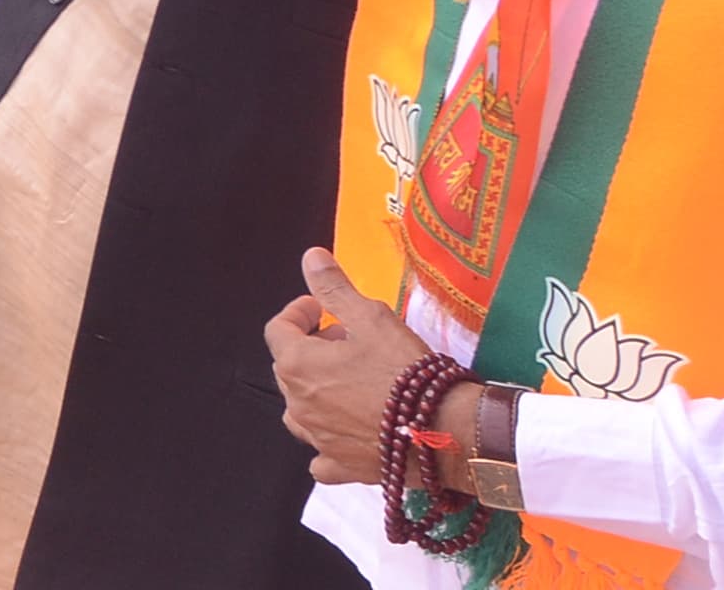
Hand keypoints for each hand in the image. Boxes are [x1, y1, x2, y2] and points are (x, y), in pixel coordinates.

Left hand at [267, 248, 468, 489]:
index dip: (298, 313)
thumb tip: (310, 256)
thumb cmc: (404, 370)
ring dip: (316, 392)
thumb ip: (335, 288)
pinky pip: (322, 456)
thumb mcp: (371, 318)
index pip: (278, 330)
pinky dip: (328, 442)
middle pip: (289, 368)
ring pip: (301, 411)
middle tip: (346, 340)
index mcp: (297, 366)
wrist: (445, 432)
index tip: (321, 308)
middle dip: (312, 348)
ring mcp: (318, 441)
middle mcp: (298, 406)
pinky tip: (347, 433)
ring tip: (350, 380)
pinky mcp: (342, 467)